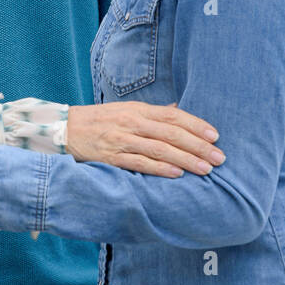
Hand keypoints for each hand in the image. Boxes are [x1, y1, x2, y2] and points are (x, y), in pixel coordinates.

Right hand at [67, 101, 224, 176]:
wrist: (65, 129)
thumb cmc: (100, 121)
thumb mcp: (126, 111)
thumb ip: (152, 113)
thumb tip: (178, 110)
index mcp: (138, 110)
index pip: (174, 115)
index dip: (197, 125)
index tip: (216, 136)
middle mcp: (133, 122)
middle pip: (172, 133)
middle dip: (199, 146)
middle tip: (220, 157)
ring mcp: (122, 139)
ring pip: (160, 149)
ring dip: (186, 159)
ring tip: (206, 169)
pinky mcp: (112, 157)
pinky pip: (140, 163)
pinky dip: (160, 168)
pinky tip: (177, 174)